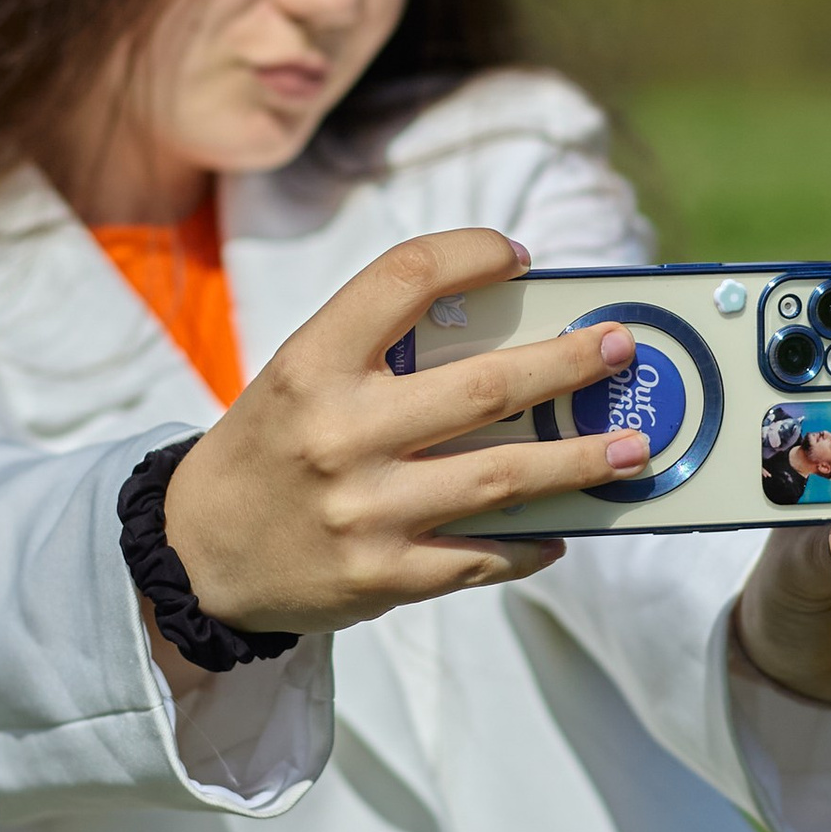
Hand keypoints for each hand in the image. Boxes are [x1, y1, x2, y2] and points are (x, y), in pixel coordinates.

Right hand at [157, 232, 651, 641]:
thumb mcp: (298, 379)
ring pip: (504, 477)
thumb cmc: (267, 451)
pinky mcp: (382, 576)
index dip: (472, 255)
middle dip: (569, 363)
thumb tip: (508, 337)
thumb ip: (379, 354)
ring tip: (633, 449)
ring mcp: (365, 511)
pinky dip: (533, 542)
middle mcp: (340, 433)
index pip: (403, 278)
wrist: (197, 556)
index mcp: (312, 364)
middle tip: (620, 349)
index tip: (519, 257)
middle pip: (485, 386)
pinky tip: (565, 526)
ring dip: (580, 461)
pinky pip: (483, 556)